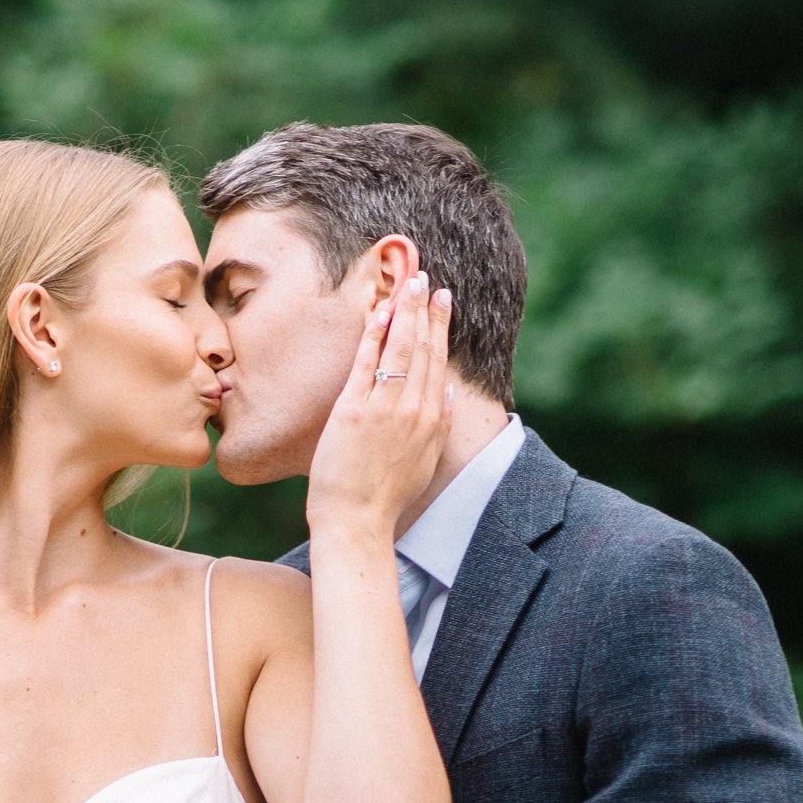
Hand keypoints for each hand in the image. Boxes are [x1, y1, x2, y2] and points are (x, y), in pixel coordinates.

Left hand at [305, 273, 452, 538]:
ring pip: (400, 349)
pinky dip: (374, 334)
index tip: (443, 301)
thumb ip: (441, 424)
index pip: (439, 362)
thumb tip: (449, 392)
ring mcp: (384, 407)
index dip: (441, 328)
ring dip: (404, 312)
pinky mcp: (354, 409)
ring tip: (407, 284)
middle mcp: (414, 409)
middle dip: (426, 310)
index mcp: (433, 420)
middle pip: (424, 349)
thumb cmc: (386, 497)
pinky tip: (378, 312)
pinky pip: (366, 362)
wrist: (357, 521)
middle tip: (426, 280)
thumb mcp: (425, 461)